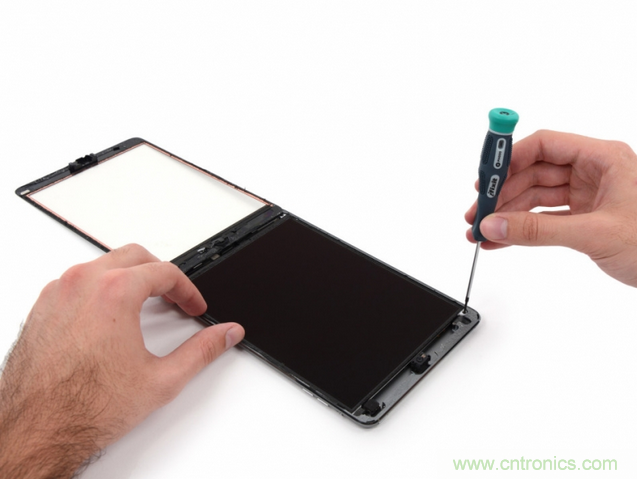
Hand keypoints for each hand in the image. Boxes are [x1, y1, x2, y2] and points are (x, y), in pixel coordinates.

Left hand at [0, 244, 243, 477]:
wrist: (38, 431)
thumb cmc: (87, 407)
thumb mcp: (162, 379)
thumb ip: (203, 351)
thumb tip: (226, 334)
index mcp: (115, 292)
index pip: (165, 272)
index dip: (188, 290)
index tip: (193, 307)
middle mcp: (82, 283)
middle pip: (135, 256)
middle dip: (161, 274)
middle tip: (174, 299)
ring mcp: (58, 292)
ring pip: (104, 264)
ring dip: (129, 278)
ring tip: (144, 306)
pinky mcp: (42, 306)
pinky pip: (78, 281)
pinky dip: (100, 288)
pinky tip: (110, 317)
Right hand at [465, 130, 636, 286]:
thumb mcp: (594, 234)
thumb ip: (538, 231)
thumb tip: (495, 226)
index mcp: (604, 158)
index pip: (546, 144)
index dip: (511, 157)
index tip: (485, 175)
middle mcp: (594, 171)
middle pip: (534, 172)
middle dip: (503, 194)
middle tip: (478, 213)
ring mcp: (588, 195)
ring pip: (535, 197)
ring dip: (507, 214)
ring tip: (481, 232)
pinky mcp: (584, 217)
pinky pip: (543, 218)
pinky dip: (521, 229)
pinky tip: (501, 240)